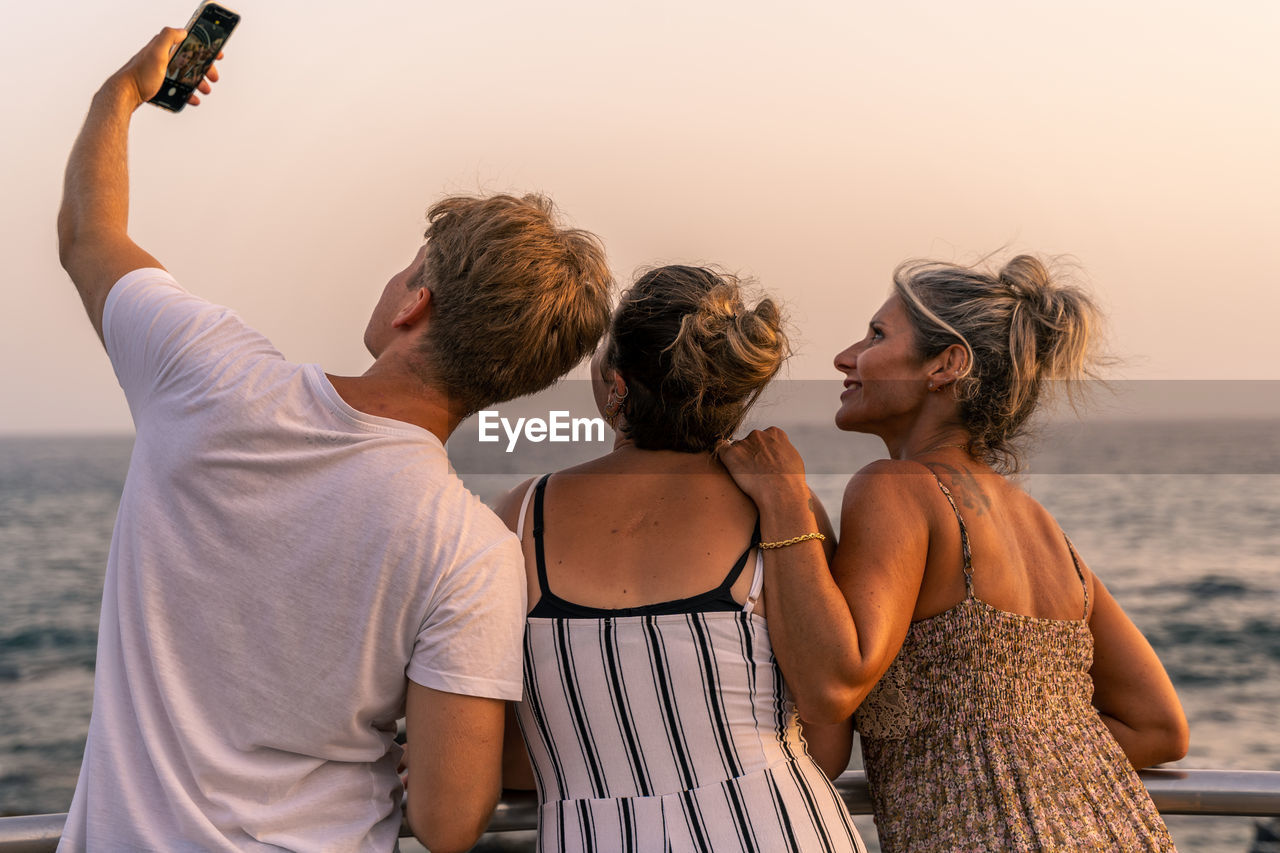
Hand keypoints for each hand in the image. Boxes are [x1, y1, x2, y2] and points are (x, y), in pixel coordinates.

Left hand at [105, 28, 220, 108]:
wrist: (126, 93)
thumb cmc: (140, 74)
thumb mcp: (156, 52)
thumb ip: (168, 37)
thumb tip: (182, 31)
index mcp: (164, 47)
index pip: (189, 43)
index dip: (204, 47)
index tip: (216, 54)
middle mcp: (163, 57)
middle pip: (191, 60)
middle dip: (205, 68)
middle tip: (213, 76)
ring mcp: (161, 71)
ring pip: (186, 74)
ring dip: (199, 82)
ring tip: (205, 89)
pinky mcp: (159, 83)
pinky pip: (178, 87)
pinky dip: (188, 93)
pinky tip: (192, 98)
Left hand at [716, 427, 808, 506]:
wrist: (780, 492)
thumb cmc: (791, 483)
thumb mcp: (796, 464)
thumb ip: (785, 457)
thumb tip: (785, 466)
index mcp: (776, 434)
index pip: (765, 437)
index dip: (763, 450)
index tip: (764, 462)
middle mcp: (759, 434)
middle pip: (750, 441)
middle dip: (750, 454)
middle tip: (753, 472)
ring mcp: (744, 443)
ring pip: (736, 448)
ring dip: (738, 459)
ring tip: (743, 477)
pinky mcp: (731, 453)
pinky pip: (720, 448)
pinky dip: (722, 456)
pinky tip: (725, 465)